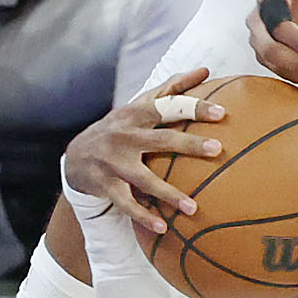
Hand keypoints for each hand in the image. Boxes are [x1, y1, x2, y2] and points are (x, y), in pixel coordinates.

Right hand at [61, 69, 226, 234]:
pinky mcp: (105, 185)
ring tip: (193, 208)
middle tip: (217, 150)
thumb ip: (172, 88)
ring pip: (144, 179)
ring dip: (169, 194)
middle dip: (188, 144)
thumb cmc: (121, 127)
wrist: (76, 155)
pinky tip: (163, 228)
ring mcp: (113, 162)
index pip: (168, 106)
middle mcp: (125, 135)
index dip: (194, 107)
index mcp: (136, 113)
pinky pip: (126, 204)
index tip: (221, 113)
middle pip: (161, 139)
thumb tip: (205, 69)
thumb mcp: (140, 105)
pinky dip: (144, 216)